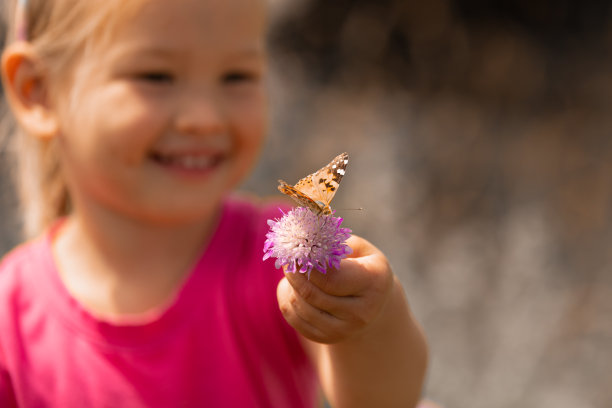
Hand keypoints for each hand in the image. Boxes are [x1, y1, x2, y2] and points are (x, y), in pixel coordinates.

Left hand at [276, 235, 394, 343]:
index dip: (308, 263)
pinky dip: (287, 300)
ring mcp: (345, 330)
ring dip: (290, 286)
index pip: (331, 278)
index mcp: (374, 283)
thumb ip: (333, 242)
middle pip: (312, 294)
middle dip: (294, 273)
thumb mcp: (357, 248)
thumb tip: (303, 238)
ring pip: (300, 307)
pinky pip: (294, 318)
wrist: (372, 302)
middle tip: (288, 258)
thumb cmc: (361, 265)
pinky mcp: (327, 339)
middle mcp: (362, 313)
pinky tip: (294, 288)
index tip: (296, 250)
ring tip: (294, 271)